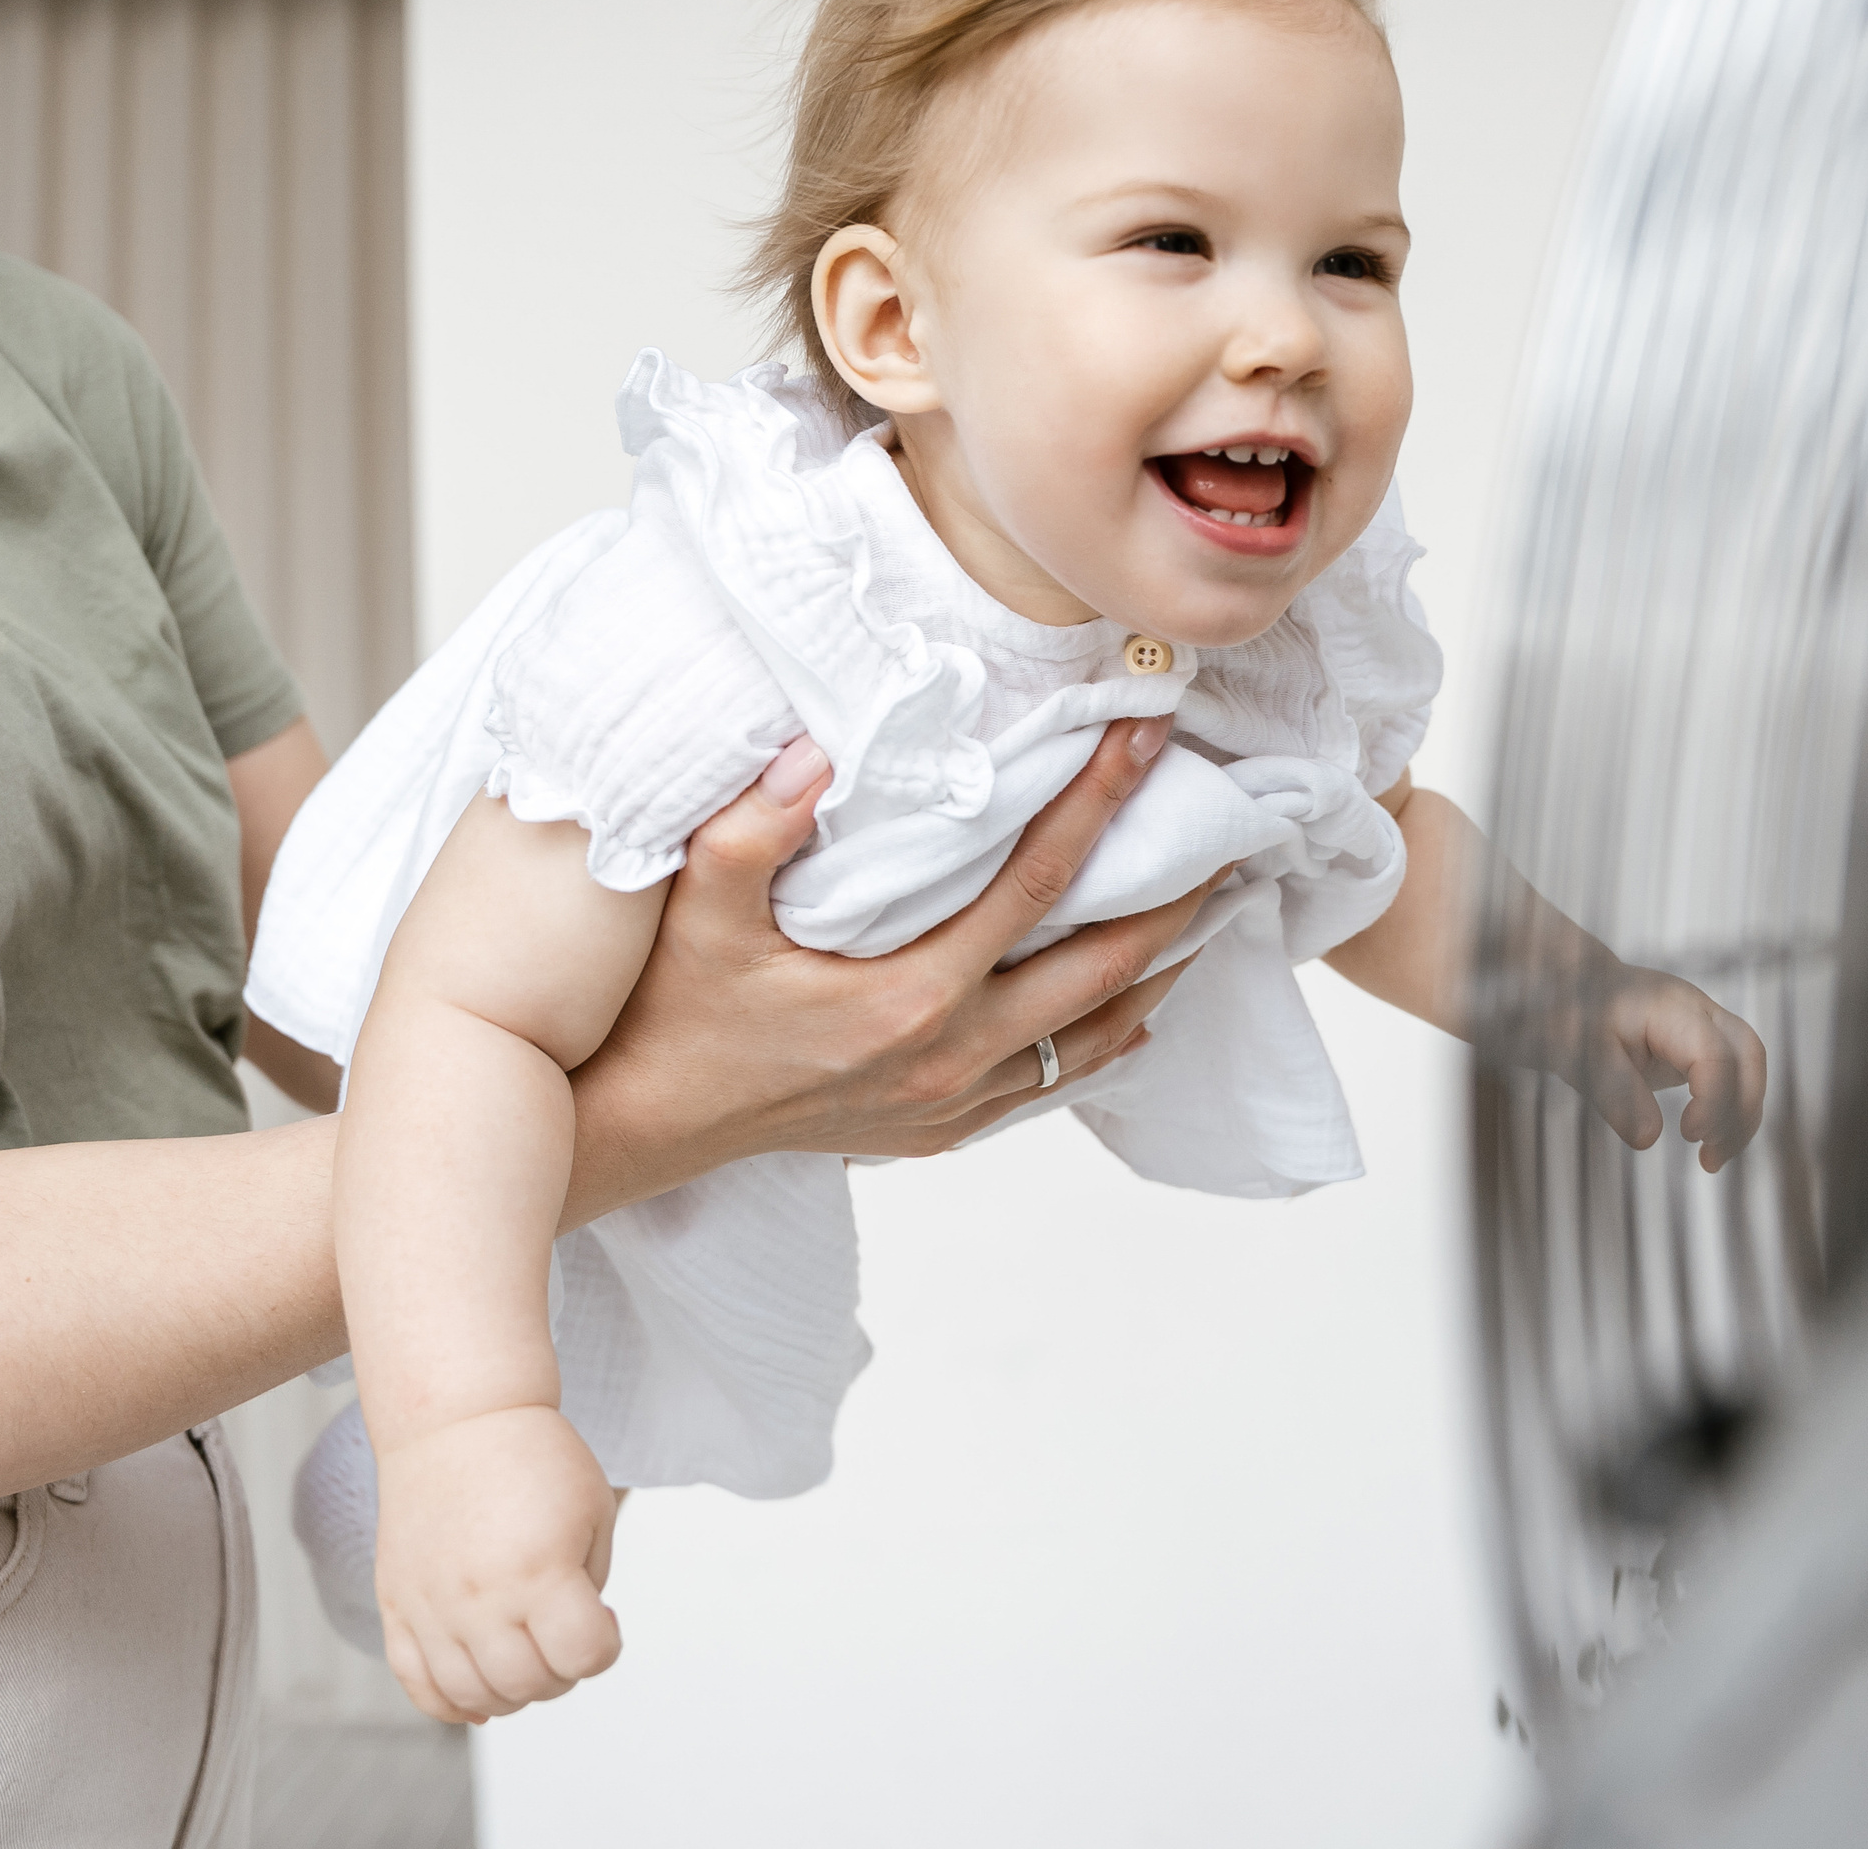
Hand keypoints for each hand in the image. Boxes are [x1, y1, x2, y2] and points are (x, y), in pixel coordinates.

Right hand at [373, 1404, 620, 1724]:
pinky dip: (450, 1705)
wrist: (458, 1421)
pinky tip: (479, 1698)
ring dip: (513, 1693)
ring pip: (474, 1695)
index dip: (605, 1647)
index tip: (604, 1619)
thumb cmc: (536, 1458)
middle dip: (562, 1672)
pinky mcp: (398, 1608)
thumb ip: (590, 1587)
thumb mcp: (594, 1511)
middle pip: (529, 1685)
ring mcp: (432, 1609)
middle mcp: (480, 1599)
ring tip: (527, 1653)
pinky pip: (418, 1686)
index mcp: (540, 1569)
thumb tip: (574, 1650)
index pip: (583, 1655)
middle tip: (564, 1634)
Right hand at [564, 717, 1206, 1220]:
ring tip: (1215, 901)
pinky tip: (1141, 1004)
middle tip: (1230, 823)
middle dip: (1176, 889)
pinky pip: (1056, 1081)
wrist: (636, 1131)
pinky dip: (1112, 1036)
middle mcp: (952, 1055)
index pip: (1037, 882)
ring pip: (1098, 1030)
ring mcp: (954, 1099)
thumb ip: (755, 825)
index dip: (1101, 803)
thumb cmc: (668, 1012)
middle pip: (1103, 963)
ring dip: (1162, 964)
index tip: (1145, 736)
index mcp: (911, 995)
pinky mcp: (942, 1126)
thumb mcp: (694, 905)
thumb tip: (820, 748)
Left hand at [1573, 967, 1767, 1168]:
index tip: (1687, 1135)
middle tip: (1709, 1155)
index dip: (1713, 1100)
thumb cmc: (1579, 1019)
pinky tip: (1711, 1148)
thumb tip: (1648, 1139)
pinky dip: (1732, 1114)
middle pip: (1749, 1053)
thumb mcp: (1584, 1055)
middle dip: (1741, 1109)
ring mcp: (1706, 1025)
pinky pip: (1737, 1076)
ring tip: (1710, 1161)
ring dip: (1741, 1118)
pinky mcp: (1704, 1045)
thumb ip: (1616, 1093)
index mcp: (1669, 1008)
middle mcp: (1698, 1010)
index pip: (1713, 1053)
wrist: (1577, 992)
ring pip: (1750, 1067)